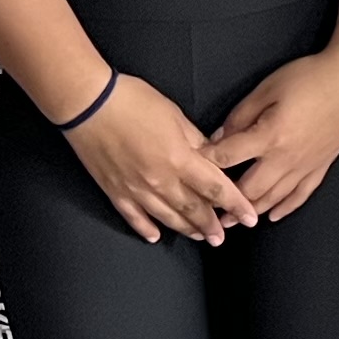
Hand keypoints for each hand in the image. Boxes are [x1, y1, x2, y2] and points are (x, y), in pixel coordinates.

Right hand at [61, 72, 253, 245]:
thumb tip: (211, 155)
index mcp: (180, 159)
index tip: (250, 217)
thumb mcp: (175, 114)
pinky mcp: (114, 190)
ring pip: (167, 217)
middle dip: (211, 225)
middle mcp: (161, 180)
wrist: (88, 103)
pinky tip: (156, 235)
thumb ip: (196, 140)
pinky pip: (134, 216)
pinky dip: (146, 228)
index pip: (216, 188)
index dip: (236, 204)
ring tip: (199, 237)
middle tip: (222, 237)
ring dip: (186, 229)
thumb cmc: (132, 101)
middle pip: (193, 209)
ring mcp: (136, 189)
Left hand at [206, 49, 338, 222]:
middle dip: (226, 203)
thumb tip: (220, 136)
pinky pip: (300, 195)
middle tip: (208, 211)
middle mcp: (286, 158)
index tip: (190, 168)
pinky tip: (273, 214)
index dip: (206, 163)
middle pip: (249, 189)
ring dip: (251, 212)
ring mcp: (305, 166)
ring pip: (273, 199)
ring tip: (233, 221)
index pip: (228, 157)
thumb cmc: (310, 78)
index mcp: (269, 136)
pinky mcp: (320, 167)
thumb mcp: (266, 88)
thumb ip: (240, 115)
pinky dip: (284, 208)